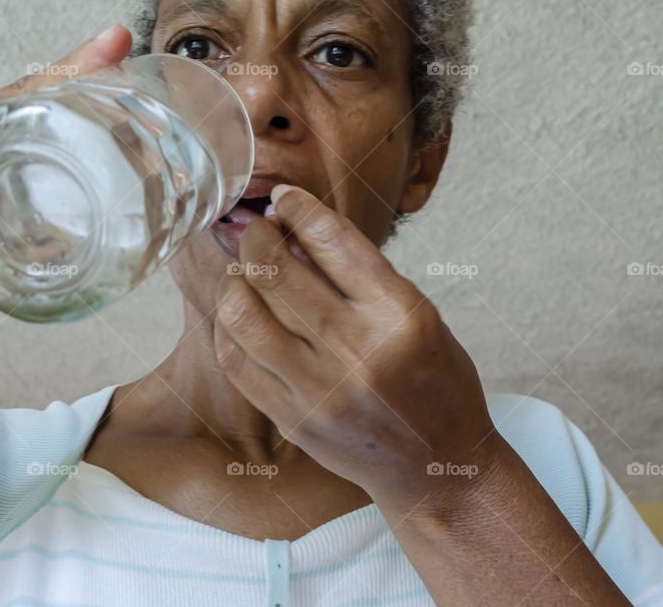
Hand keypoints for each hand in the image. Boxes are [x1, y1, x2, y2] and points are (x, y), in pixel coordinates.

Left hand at [213, 184, 498, 514]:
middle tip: (255, 229)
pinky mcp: (292, 418)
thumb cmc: (433, 381)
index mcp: (400, 314)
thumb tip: (295, 227)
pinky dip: (228, 326)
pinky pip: (237, 360)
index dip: (297, 208)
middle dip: (256, 236)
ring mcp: (320, 389)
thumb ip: (361, 275)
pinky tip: (238, 312)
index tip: (282, 198)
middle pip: (277, 271)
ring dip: (235, 279)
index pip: (332, 240)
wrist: (434, 464)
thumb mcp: (419, 314)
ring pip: (244, 314)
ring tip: (243, 271)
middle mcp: (358, 350)